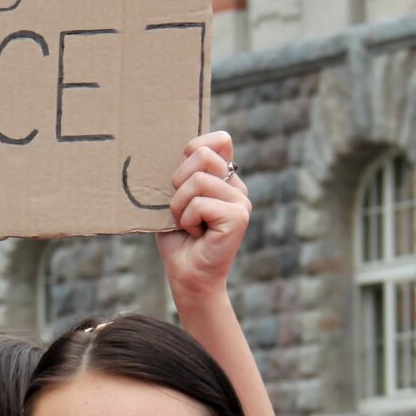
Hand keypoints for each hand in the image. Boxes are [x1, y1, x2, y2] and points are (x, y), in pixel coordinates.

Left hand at [155, 131, 249, 310]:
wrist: (186, 276)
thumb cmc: (178, 239)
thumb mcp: (175, 198)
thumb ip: (182, 173)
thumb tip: (174, 148)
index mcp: (225, 178)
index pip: (219, 140)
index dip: (194, 148)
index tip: (181, 177)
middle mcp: (237, 186)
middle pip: (202, 154)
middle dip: (178, 181)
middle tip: (181, 209)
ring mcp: (242, 201)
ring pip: (197, 180)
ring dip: (179, 205)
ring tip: (187, 223)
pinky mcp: (239, 217)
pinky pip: (199, 203)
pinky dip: (187, 220)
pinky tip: (197, 234)